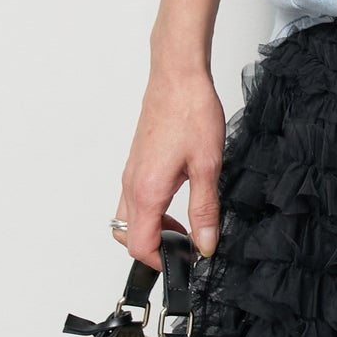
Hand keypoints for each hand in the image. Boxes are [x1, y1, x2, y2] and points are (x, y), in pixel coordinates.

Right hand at [114, 68, 225, 272]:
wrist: (178, 76)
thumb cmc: (191, 112)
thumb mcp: (208, 166)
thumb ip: (205, 210)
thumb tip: (206, 244)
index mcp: (147, 190)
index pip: (139, 246)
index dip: (162, 261)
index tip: (185, 259)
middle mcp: (131, 183)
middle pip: (127, 236)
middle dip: (154, 247)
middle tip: (185, 243)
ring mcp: (131, 171)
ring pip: (129, 217)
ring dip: (152, 227)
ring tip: (184, 221)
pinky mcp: (136, 161)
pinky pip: (133, 197)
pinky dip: (150, 208)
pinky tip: (177, 195)